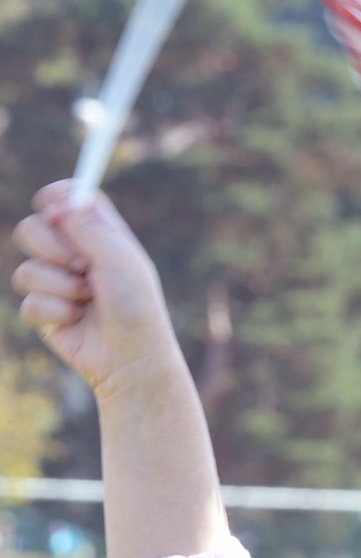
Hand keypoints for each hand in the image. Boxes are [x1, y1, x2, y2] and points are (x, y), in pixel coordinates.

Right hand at [10, 182, 183, 399]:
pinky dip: (55, 312)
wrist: (132, 360)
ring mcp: (58, 284)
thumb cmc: (136, 309)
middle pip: (33, 226)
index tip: (52, 205)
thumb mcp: (120, 261)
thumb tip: (61, 199)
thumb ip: (90, 226)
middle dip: (51, 246)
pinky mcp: (45, 313)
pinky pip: (29, 301)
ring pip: (27, 268)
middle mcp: (76, 255)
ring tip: (87, 300)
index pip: (69, 199)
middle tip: (81, 266)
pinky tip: (77, 321)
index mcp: (101, 236)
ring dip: (60, 286)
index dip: (56, 197)